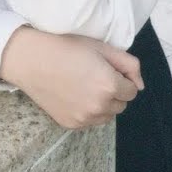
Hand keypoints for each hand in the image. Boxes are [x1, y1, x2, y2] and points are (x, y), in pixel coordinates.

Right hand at [0, 25, 143, 129]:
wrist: (31, 60)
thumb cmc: (66, 47)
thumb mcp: (101, 47)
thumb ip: (129, 64)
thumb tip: (140, 85)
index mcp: (109, 85)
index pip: (132, 90)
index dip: (122, 78)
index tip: (107, 69)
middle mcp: (99, 105)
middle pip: (121, 105)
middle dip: (114, 92)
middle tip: (94, 76)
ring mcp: (84, 118)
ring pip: (107, 115)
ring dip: (103, 104)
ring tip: (84, 86)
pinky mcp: (71, 124)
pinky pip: (90, 121)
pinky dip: (88, 111)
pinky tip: (74, 95)